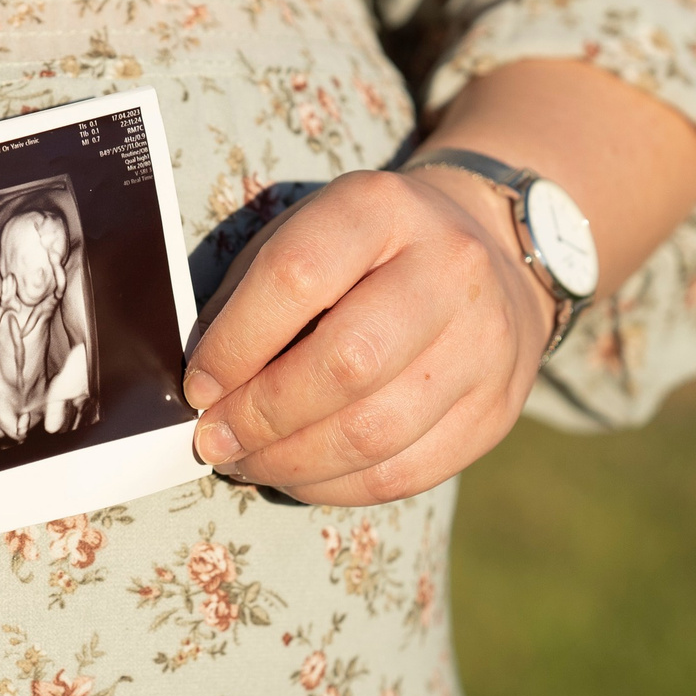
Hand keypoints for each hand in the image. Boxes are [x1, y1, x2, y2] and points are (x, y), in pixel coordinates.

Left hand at [180, 168, 552, 504]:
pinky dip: (334, 487)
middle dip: (262, 415)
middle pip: (347, 364)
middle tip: (215, 439)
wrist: (490, 254)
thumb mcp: (308, 233)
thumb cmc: (367, 251)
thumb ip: (252, 297)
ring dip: (291, 463)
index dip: (234, 344)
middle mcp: (448, 270)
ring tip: (247, 462)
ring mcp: (483, 345)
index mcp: (382, 209)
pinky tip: (298, 474)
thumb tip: (204, 387)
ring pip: (375, 432)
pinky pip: (404, 473)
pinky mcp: (496, 411)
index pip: (296, 277)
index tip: (199, 386)